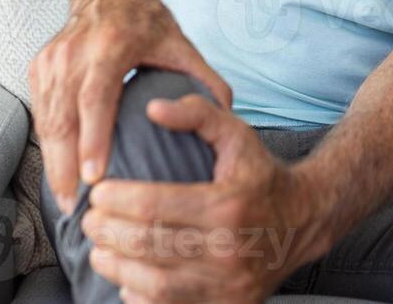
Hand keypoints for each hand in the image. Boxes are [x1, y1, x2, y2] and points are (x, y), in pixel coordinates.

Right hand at [29, 0, 231, 212]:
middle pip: (63, 118)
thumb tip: (227, 116)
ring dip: (53, 164)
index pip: (96, 98)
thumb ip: (205, 79)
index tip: (94, 178)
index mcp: (110, 45)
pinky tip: (60, 174)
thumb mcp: (180, 43)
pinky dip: (49, 146)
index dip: (93, 140)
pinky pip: (41, 114)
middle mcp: (74, 52)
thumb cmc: (146, 18)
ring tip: (69, 201)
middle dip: (66, 168)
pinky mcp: (39, 67)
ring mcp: (51, 60)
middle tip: (78, 207)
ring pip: (46, 121)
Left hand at [82, 95, 330, 302]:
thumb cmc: (260, 173)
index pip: (156, 206)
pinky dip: (141, 297)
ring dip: (117, 267)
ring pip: (156, 283)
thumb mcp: (236, 133)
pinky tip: (126, 280)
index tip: (97, 193)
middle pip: (150, 245)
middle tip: (89, 221)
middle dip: (108, 233)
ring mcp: (229, 283)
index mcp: (228, 205)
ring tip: (99, 250)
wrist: (304, 219)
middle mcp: (229, 248)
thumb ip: (196, 113)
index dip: (118, 200)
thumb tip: (152, 107)